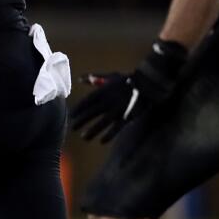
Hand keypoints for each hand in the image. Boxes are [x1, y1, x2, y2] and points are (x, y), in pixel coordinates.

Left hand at [69, 39, 187, 142]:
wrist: (147, 85)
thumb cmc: (126, 80)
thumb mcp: (110, 76)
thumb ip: (94, 78)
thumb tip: (79, 79)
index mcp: (103, 91)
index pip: (87, 102)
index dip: (78, 109)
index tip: (71, 115)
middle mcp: (108, 101)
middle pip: (92, 113)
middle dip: (82, 121)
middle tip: (73, 128)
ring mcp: (118, 110)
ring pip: (102, 122)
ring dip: (93, 131)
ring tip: (84, 137)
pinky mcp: (127, 117)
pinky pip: (117, 128)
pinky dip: (109, 135)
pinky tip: (102, 141)